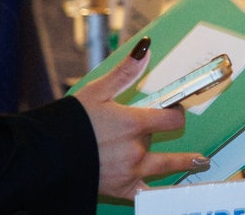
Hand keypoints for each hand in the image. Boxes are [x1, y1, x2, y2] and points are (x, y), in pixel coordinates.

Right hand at [77, 37, 210, 195]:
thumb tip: (146, 50)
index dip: (176, 112)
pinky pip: (146, 195)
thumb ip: (125, 72)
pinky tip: (171, 195)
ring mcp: (130, 172)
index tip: (176, 110)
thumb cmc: (68, 123)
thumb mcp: (97, 91)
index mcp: (133, 123)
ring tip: (201, 162)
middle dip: (166, 135)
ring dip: (183, 163)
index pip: (171, 117)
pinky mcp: (120, 190)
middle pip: (164, 141)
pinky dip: (158, 194)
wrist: (43, 156)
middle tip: (179, 130)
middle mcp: (136, 149)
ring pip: (164, 168)